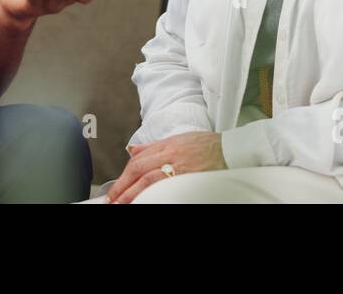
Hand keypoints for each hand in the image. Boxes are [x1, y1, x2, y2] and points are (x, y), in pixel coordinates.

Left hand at [106, 132, 225, 203]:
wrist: (230, 150)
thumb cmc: (206, 145)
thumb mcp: (178, 139)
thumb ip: (153, 146)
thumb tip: (133, 150)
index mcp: (166, 145)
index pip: (137, 160)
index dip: (123, 175)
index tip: (116, 187)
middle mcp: (170, 154)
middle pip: (139, 170)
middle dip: (122, 186)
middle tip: (112, 199)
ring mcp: (179, 167)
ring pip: (149, 180)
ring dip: (133, 193)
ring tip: (122, 204)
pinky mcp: (188, 178)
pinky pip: (165, 188)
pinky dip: (152, 195)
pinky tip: (145, 202)